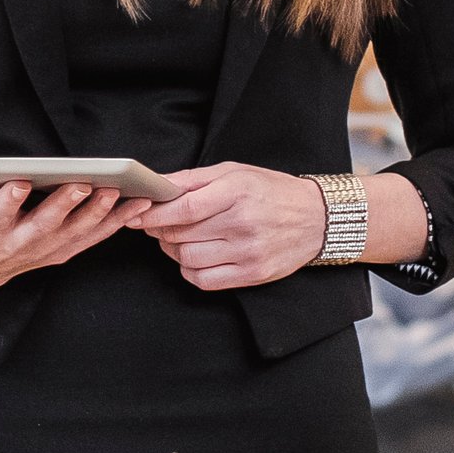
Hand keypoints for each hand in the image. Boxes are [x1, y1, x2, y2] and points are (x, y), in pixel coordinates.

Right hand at [0, 181, 134, 292]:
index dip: (8, 201)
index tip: (20, 183)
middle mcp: (18, 244)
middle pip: (43, 225)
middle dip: (64, 205)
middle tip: (83, 184)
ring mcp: (43, 251)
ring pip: (74, 233)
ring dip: (98, 214)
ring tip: (120, 192)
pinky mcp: (62, 252)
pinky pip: (91, 239)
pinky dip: (114, 224)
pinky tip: (135, 206)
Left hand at [131, 162, 330, 289]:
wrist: (316, 218)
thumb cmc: (271, 191)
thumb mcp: (234, 173)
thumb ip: (193, 179)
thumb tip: (156, 185)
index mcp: (237, 192)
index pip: (183, 208)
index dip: (154, 214)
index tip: (136, 215)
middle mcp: (243, 223)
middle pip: (181, 235)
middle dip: (160, 230)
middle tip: (158, 224)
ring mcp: (248, 252)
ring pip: (188, 258)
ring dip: (173, 250)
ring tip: (177, 239)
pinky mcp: (252, 274)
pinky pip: (204, 280)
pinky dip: (190, 270)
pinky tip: (194, 257)